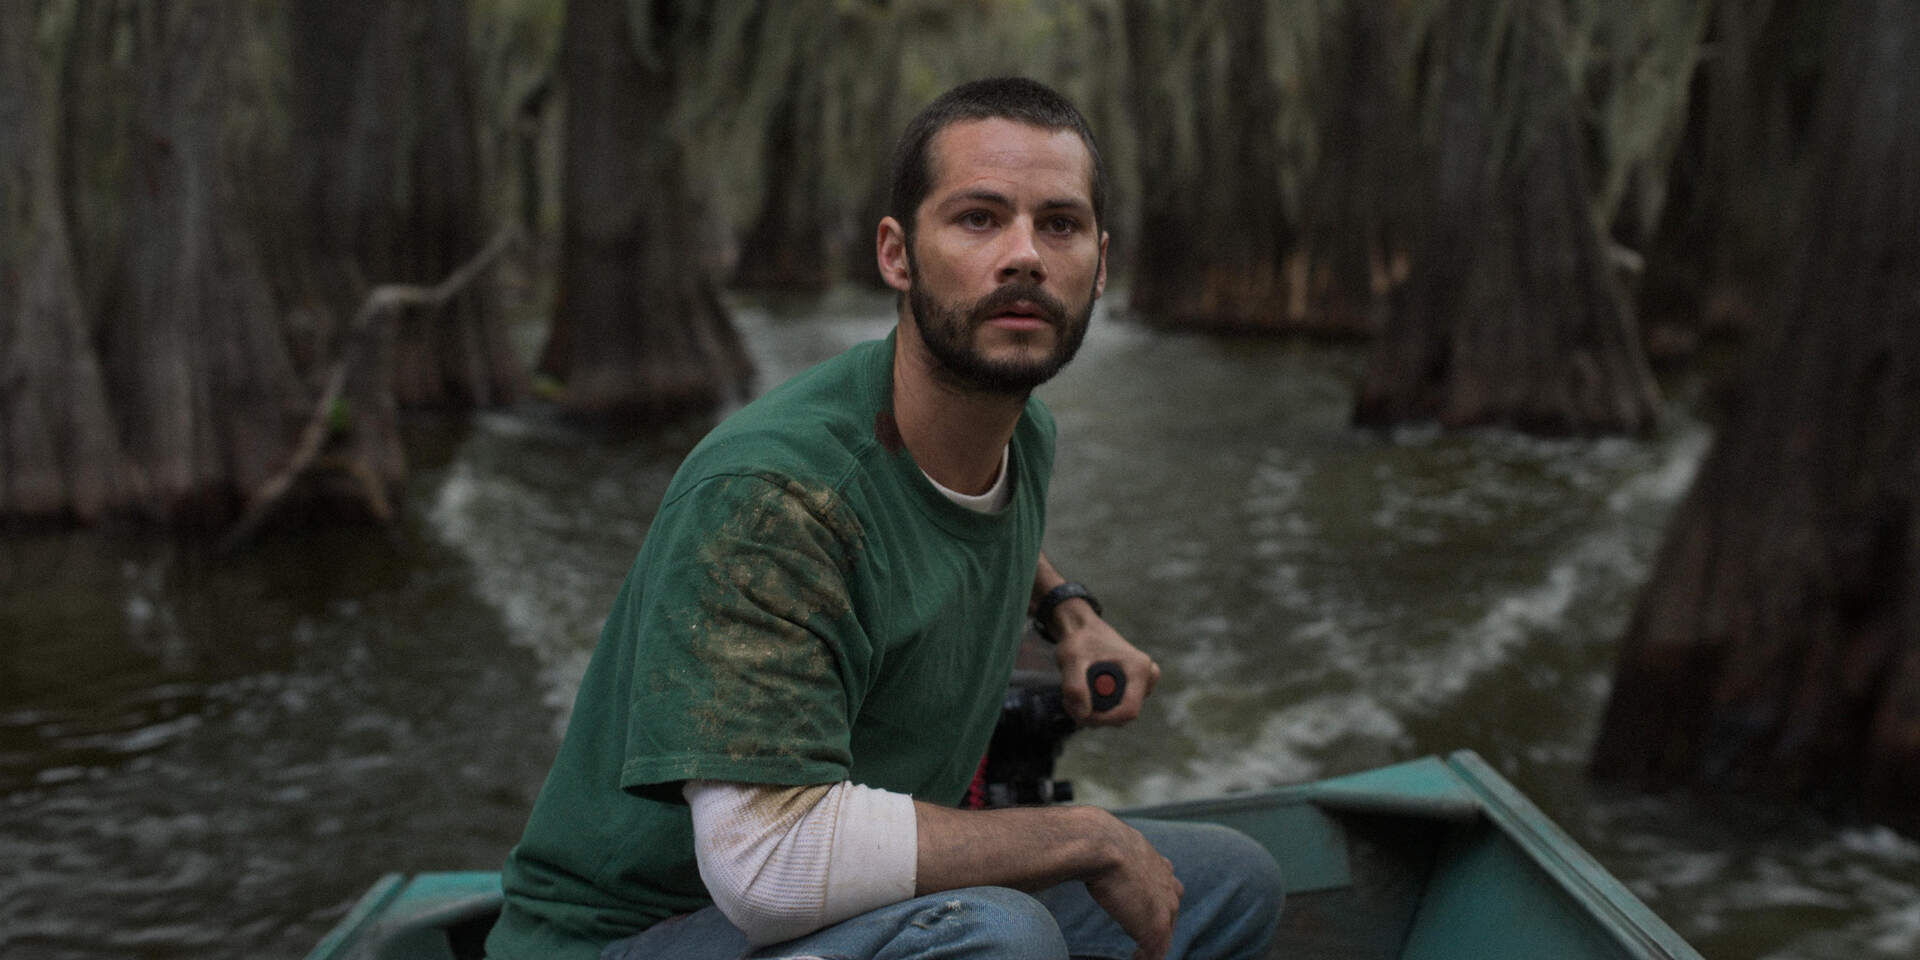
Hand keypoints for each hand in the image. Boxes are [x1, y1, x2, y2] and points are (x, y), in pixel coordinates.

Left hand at [1051, 605, 1158, 725]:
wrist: (1081, 627)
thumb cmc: (1079, 639)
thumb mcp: (1071, 659)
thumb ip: (1075, 687)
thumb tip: (1084, 715)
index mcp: (1139, 668)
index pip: (1129, 711)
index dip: (1105, 719)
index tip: (1081, 715)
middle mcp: (1147, 676)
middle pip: (1123, 715)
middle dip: (1095, 714)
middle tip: (1069, 700)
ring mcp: (1143, 682)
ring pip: (1118, 713)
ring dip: (1094, 711)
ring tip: (1073, 692)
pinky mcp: (1134, 687)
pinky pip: (1117, 708)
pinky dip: (1097, 706)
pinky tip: (1084, 691)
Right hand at [1083, 811, 1184, 959]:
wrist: (1099, 843)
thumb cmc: (1093, 838)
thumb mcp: (1105, 838)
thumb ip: (1105, 845)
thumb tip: (1077, 840)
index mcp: (1157, 863)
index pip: (1167, 885)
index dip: (1156, 899)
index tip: (1141, 906)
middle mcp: (1167, 884)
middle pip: (1171, 910)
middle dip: (1159, 922)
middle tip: (1143, 935)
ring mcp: (1165, 906)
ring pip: (1165, 932)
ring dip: (1153, 944)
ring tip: (1139, 954)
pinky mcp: (1157, 926)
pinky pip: (1156, 951)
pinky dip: (1146, 957)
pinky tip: (1134, 958)